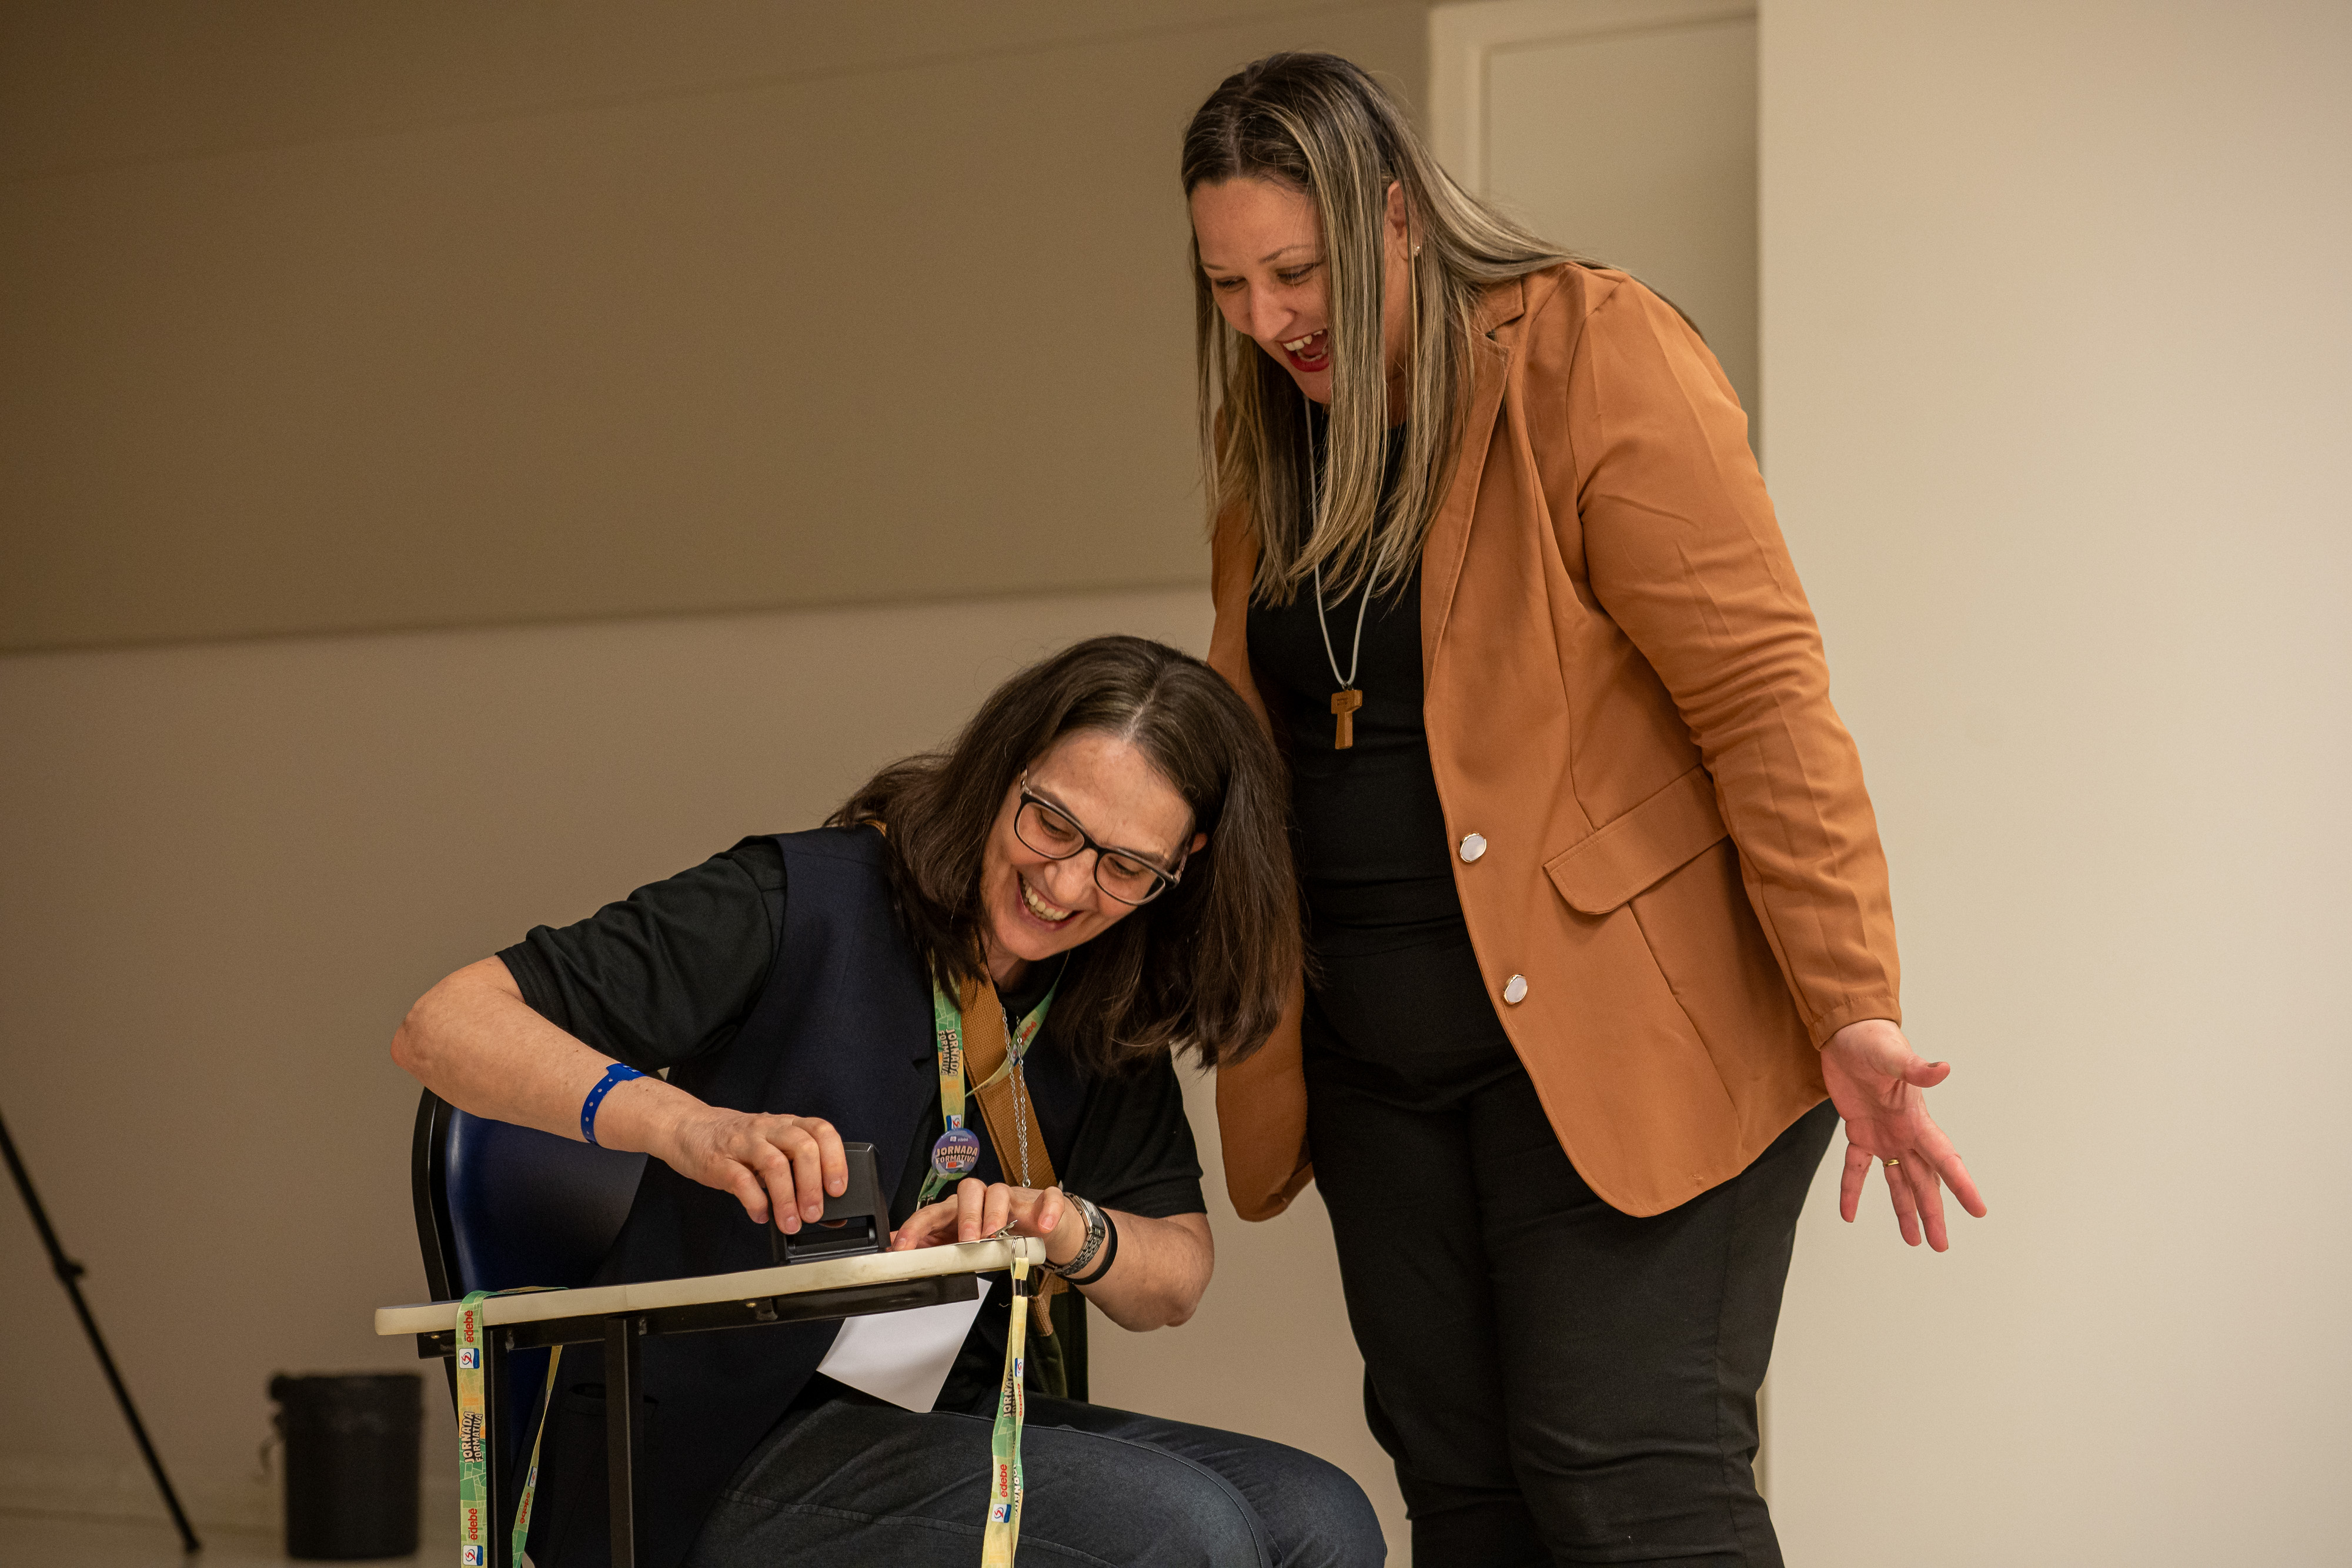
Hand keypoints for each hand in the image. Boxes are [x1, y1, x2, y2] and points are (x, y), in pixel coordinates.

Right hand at [651, 1105, 845, 1230]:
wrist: (687, 1128)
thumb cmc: (735, 1142)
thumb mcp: (771, 1149)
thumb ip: (797, 1176)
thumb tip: (832, 1215)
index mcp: (786, 1125)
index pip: (821, 1131)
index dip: (835, 1159)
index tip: (838, 1189)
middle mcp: (768, 1129)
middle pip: (803, 1147)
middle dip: (813, 1185)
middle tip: (814, 1214)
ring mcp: (743, 1143)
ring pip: (774, 1164)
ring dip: (787, 1199)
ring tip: (790, 1223)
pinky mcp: (719, 1161)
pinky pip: (741, 1180)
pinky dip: (755, 1202)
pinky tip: (760, 1215)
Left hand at [889, 1179, 1083, 1267]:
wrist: (1045, 1233)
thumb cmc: (1001, 1236)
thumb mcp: (965, 1247)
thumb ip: (932, 1247)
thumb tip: (894, 1249)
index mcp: (961, 1211)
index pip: (934, 1212)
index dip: (915, 1227)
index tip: (901, 1246)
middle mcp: (984, 1199)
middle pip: (968, 1190)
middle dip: (963, 1215)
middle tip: (965, 1241)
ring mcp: (1015, 1199)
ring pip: (1000, 1191)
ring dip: (994, 1212)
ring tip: (994, 1235)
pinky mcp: (1044, 1203)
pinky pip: (1048, 1198)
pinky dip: (1047, 1210)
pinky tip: (1044, 1226)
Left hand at [1822, 1018, 1987, 1250]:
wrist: (1846, 1033)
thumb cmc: (1873, 1040)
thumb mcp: (1892, 1056)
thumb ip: (1916, 1068)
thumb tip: (1944, 1068)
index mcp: (1916, 1119)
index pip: (1944, 1158)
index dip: (1961, 1184)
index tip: (1978, 1210)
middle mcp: (1905, 1133)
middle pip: (1923, 1180)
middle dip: (1933, 1213)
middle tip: (1941, 1245)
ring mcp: (1883, 1134)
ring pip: (1898, 1180)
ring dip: (1904, 1209)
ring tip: (1913, 1240)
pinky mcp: (1859, 1131)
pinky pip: (1857, 1168)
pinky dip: (1853, 1190)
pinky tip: (1849, 1214)